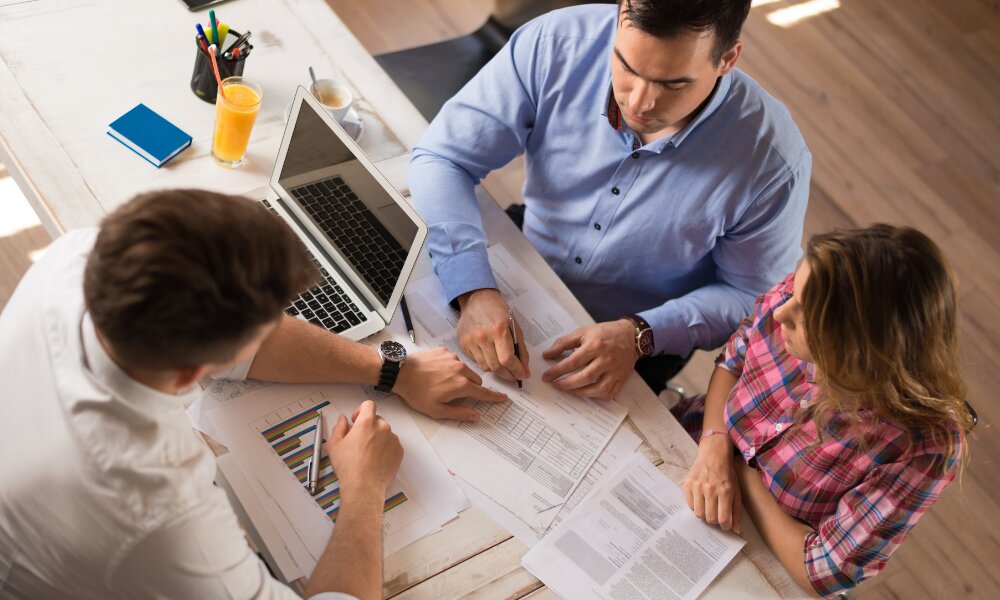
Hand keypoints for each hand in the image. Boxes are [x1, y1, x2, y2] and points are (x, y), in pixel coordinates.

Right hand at [327, 400, 402, 500]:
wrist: (364, 486)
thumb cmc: (349, 467)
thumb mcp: (335, 445)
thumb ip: (339, 427)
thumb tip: (342, 420)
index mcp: (366, 422)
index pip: (369, 405)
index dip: (361, 410)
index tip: (357, 420)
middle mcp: (383, 427)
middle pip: (377, 419)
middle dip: (368, 427)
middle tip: (359, 441)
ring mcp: (393, 439)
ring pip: (385, 432)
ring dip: (377, 438)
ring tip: (367, 454)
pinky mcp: (399, 451)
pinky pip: (392, 444)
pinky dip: (385, 448)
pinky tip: (375, 460)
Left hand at [393, 347, 508, 420]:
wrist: (401, 372)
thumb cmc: (417, 393)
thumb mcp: (437, 410)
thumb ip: (460, 413)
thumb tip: (476, 415)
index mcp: (462, 385)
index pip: (484, 393)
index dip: (494, 397)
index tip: (503, 398)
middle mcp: (461, 369)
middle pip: (476, 380)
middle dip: (471, 388)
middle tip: (455, 394)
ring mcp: (453, 358)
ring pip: (465, 369)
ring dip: (460, 376)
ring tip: (441, 382)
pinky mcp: (444, 351)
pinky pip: (454, 360)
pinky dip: (450, 367)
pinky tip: (436, 372)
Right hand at [455, 288, 530, 381]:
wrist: (476, 299)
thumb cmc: (498, 311)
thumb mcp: (515, 327)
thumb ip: (521, 349)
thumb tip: (524, 370)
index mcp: (498, 330)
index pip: (507, 359)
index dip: (516, 370)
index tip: (522, 375)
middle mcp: (483, 336)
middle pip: (496, 367)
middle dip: (508, 375)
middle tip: (515, 376)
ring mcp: (471, 341)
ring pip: (486, 367)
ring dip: (497, 370)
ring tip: (503, 367)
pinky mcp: (463, 344)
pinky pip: (476, 361)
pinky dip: (486, 363)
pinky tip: (491, 356)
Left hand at [541, 319, 636, 399]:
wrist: (631, 336)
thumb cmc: (605, 333)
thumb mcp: (583, 332)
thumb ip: (564, 343)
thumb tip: (547, 354)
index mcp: (595, 345)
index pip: (572, 362)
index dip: (557, 371)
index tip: (546, 376)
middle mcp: (606, 359)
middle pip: (584, 378)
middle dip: (566, 384)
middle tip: (555, 385)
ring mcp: (616, 371)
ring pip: (597, 389)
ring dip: (580, 393)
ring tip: (569, 390)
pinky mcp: (622, 378)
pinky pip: (609, 394)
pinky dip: (597, 397)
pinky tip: (587, 393)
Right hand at [683, 434, 742, 533]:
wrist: (714, 454)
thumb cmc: (727, 473)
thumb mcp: (736, 490)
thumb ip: (736, 511)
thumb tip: (736, 531)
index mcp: (725, 491)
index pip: (723, 519)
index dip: (725, 526)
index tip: (725, 525)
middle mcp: (710, 489)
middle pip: (710, 518)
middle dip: (715, 521)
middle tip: (717, 514)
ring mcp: (697, 487)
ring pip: (698, 514)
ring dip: (704, 514)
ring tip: (708, 506)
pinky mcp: (688, 484)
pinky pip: (690, 505)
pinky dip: (696, 506)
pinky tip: (701, 499)